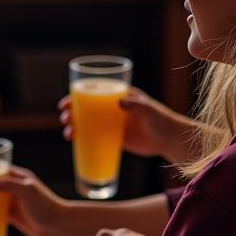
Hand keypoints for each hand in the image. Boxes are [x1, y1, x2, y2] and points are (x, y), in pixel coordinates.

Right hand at [59, 87, 189, 159]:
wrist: (169, 140)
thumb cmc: (161, 120)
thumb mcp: (150, 110)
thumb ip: (137, 105)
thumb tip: (120, 101)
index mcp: (118, 95)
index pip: (93, 92)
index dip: (76, 95)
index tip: (67, 102)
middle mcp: (112, 108)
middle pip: (85, 108)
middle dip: (71, 112)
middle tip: (65, 119)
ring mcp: (112, 123)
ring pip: (87, 123)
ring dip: (74, 126)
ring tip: (69, 134)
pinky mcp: (114, 137)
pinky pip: (95, 137)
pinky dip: (83, 139)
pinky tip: (75, 143)